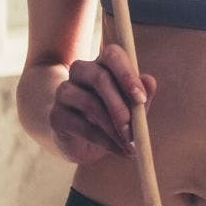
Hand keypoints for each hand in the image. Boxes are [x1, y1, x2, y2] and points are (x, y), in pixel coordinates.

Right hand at [48, 43, 156, 164]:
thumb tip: (149, 81)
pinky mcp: (56, 115)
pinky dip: (104, 141)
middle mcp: (80, 71)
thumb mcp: (132, 107)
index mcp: (102, 63)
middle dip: (120, 107)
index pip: (112, 55)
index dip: (127, 75)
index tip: (141, 99)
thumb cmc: (114, 117)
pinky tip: (119, 150)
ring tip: (130, 145)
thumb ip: (142, 94)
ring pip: (90, 103)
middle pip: (100, 78)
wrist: (84, 142)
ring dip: (114, 128)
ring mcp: (64, 92)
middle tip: (134, 131)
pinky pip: (82, 126)